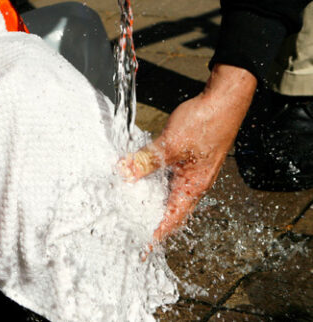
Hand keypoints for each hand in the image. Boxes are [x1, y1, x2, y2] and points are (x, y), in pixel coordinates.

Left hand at [119, 64, 256, 241]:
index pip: (171, 220)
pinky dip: (153, 178)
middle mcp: (193, 183)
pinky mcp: (188, 158)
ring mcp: (191, 171)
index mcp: (193, 187)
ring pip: (167, 191)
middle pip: (168, 208)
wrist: (224, 100)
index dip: (155, 235)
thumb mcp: (170, 145)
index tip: (141, 248)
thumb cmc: (205, 123)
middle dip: (149, 217)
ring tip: (129, 203)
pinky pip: (167, 175)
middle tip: (128, 225)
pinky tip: (139, 174)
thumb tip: (124, 174)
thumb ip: (146, 161)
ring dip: (149, 196)